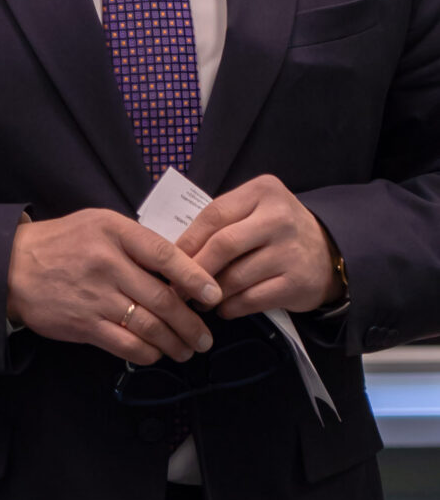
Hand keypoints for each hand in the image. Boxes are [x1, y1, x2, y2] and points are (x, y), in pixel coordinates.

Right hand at [7, 209, 222, 363]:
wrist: (12, 267)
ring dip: (175, 343)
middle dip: (191, 323)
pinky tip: (156, 354)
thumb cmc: (62, 243)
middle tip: (205, 336)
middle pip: (163, 299)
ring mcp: (96, 297)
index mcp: (115, 233)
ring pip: (149, 326)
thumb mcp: (99, 224)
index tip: (214, 295)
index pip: (165, 255)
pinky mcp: (84, 324)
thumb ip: (136, 241)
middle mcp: (107, 264)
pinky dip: (148, 353)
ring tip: (187, 350)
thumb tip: (180, 268)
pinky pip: (126, 344)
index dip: (196, 278)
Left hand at [173, 176, 341, 317]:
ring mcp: (290, 251)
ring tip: (199, 299)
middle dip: (194, 269)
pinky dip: (231, 307)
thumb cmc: (276, 231)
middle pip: (223, 245)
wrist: (329, 253)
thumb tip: (174, 251)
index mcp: (263, 191)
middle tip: (176, 286)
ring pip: (235, 277)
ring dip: (211, 292)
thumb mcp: (254, 211)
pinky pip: (251, 299)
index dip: (187, 240)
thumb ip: (221, 222)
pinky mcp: (297, 283)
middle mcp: (279, 218)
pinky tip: (224, 308)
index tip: (169, 259)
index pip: (214, 214)